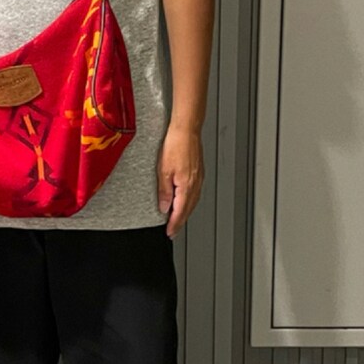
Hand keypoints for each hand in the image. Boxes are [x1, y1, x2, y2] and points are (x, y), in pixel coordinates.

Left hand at [157, 123, 203, 238]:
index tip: (170, 233)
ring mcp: (199, 178)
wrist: (187, 130)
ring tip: (177, 219)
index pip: (180, 212)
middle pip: (188, 209)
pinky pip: (195, 193)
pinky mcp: (199, 173)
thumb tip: (164, 207)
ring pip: (193, 202)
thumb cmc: (176, 145)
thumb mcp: (164, 170)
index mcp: (187, 186)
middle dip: (180, 221)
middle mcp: (195, 184)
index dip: (174, 224)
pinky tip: (184, 200)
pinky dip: (189, 202)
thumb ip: (164, 191)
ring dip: (185, 212)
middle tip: (173, 231)